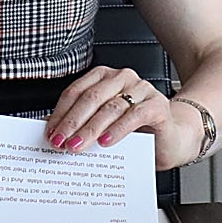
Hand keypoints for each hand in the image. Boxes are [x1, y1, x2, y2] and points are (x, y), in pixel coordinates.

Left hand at [46, 66, 197, 169]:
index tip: (51, 133)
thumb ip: (81, 123)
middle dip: (72, 122)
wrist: (170, 140)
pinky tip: (106, 142)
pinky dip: (117, 130)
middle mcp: (122, 78)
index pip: (76, 91)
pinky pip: (134, 115)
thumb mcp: (103, 126)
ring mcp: (141, 89)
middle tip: (60, 142)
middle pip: (90, 98)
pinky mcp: (157, 105)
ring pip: (110, 107)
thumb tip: (52, 130)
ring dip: (90, 128)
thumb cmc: (135, 131)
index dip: (61, 113)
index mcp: (104, 77)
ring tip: (78, 145)